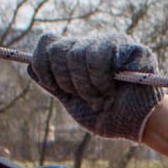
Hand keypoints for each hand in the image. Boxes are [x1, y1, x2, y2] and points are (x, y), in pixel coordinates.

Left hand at [28, 33, 161, 141]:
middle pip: (58, 50)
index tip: (59, 89)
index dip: (45, 66)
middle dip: (67, 81)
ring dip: (87, 87)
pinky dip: (102, 81)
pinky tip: (113, 89)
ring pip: (78, 55)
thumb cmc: (107, 116)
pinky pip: (100, 57)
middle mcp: (91, 44)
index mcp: (75, 54)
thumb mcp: (73, 102)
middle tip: (86, 97)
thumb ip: (53, 85)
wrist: (137, 126)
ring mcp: (111, 42)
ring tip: (102, 98)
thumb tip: (30, 66)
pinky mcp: (130, 47)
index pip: (47, 43)